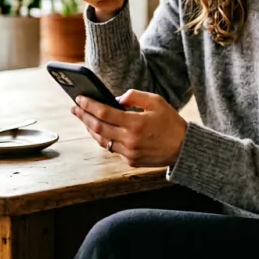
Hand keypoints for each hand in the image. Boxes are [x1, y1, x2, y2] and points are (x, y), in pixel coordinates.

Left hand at [71, 90, 187, 167]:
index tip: (79, 98)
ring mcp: (129, 153)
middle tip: (74, 108)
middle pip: (98, 127)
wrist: (184, 148)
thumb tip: (116, 99)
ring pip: (102, 141)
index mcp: (135, 123)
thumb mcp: (156, 101)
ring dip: (90, 129)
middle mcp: (130, 140)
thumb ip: (134, 96)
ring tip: (84, 119)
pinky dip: (104, 139)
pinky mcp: (131, 161)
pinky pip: (113, 149)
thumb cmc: (170, 122)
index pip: (104, 113)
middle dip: (83, 116)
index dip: (89, 105)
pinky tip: (100, 131)